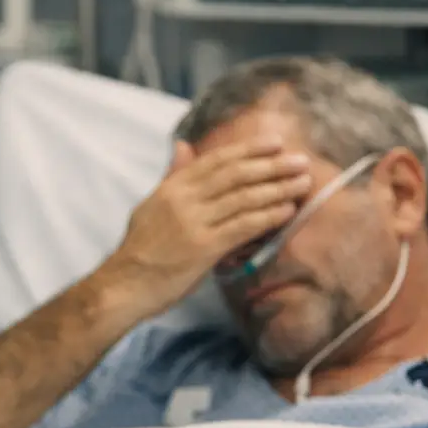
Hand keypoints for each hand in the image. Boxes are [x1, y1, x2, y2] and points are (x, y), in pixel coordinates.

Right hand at [108, 136, 311, 309]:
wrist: (125, 285)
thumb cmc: (140, 249)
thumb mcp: (152, 205)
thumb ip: (172, 175)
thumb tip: (183, 145)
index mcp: (171, 188)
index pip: (215, 161)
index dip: (248, 150)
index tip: (275, 143)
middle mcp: (183, 200)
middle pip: (235, 175)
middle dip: (271, 165)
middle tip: (300, 160)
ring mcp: (193, 223)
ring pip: (243, 198)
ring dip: (277, 188)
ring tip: (302, 182)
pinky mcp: (204, 247)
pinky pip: (243, 226)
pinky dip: (268, 216)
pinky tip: (287, 210)